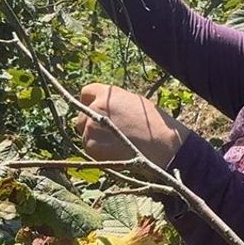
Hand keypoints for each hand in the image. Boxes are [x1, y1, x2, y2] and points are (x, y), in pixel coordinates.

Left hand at [74, 83, 192, 167]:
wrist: (162, 146)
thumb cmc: (153, 124)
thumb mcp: (134, 103)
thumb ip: (113, 103)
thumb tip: (102, 107)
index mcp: (107, 93)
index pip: (86, 92)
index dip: (90, 102)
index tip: (94, 110)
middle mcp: (95, 107)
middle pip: (81, 115)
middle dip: (90, 123)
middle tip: (108, 133)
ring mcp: (91, 127)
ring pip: (84, 133)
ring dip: (95, 139)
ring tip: (116, 144)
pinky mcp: (91, 145)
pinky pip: (88, 148)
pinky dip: (98, 151)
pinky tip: (115, 152)